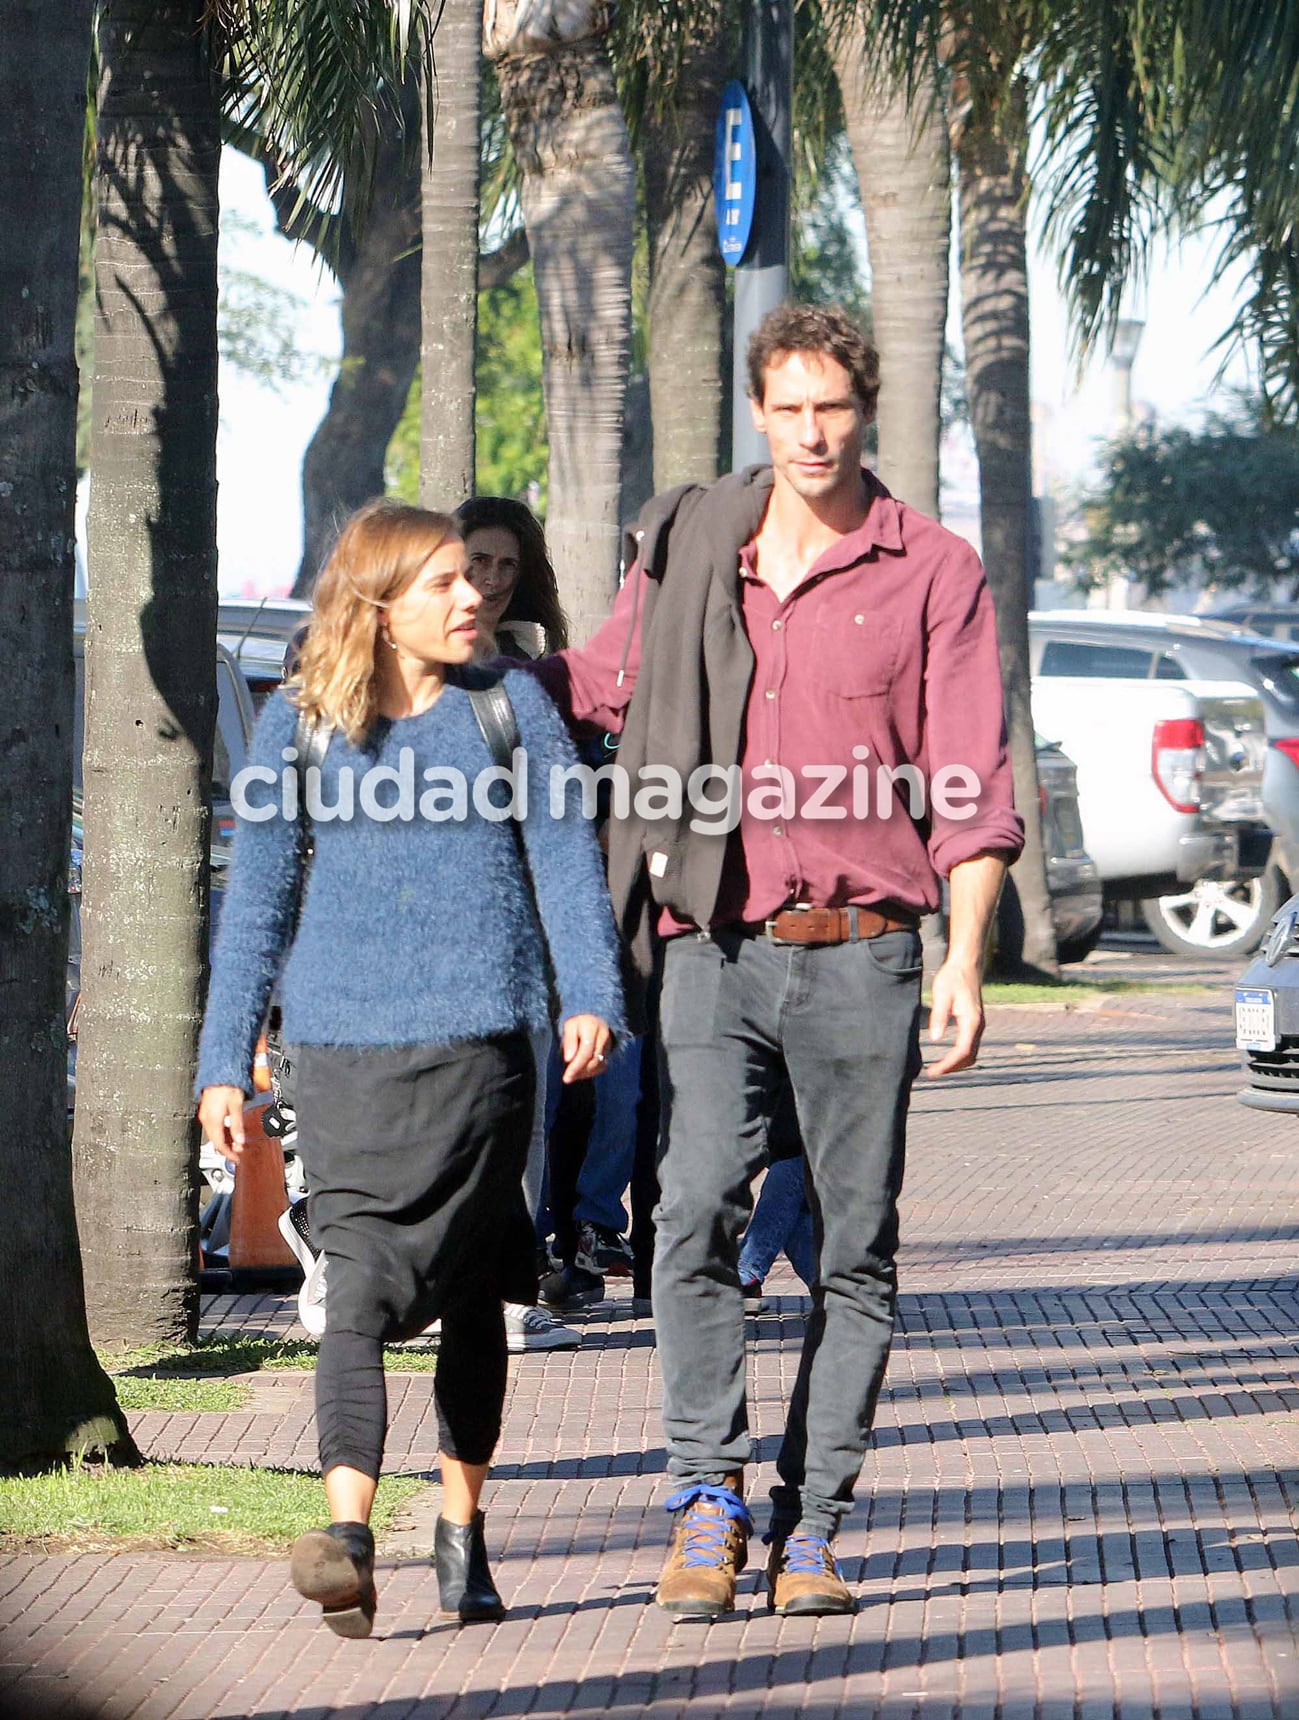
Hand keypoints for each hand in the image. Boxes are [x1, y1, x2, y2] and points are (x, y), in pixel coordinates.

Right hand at [197, 1086, 247, 1161]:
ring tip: (236, 1144)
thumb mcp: (236, 1106)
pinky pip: (213, 1126)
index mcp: (213, 1120)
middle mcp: (206, 1119)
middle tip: (238, 1153)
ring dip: (225, 1141)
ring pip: (214, 1134)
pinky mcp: (207, 1110)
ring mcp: (205, 1114)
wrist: (220, 1071)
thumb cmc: (228, 1084)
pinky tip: (229, 1131)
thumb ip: (237, 1125)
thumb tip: (240, 1142)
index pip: (220, 1144)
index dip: (228, 1154)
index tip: (236, 1159)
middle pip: (216, 1141)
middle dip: (227, 1149)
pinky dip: (222, 1132)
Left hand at [560, 1014, 612, 1083]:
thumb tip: (568, 1059)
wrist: (593, 1020)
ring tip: (571, 1075)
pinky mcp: (609, 1053)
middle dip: (579, 1071)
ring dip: (584, 1073)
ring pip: (598, 1065)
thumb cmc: (578, 1024)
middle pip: (593, 1059)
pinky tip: (579, 1072)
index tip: (566, 1074)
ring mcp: (608, 1046)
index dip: (576, 1064)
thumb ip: (569, 1041)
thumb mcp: (569, 1026)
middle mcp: (604, 1036)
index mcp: (593, 1026)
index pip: (586, 1049)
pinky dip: (589, 1072)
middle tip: (566, 1078)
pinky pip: (600, 1067)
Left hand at [925, 958, 984, 1077]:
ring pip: (971, 1053)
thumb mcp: (941, 994)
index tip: (933, 1072)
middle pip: (969, 1057)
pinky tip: (947, 1056)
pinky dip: (960, 1055)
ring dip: (957, 1063)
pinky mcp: (975, 1022)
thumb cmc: (952, 977)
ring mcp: (978, 1024)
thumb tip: (936, 1039)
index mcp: (971, 1021)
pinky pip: (970, 1045)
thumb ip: (939, 1016)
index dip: (948, 1065)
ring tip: (938, 1067)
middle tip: (933, 1073)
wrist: (966, 964)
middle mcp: (978, 1025)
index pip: (962, 1052)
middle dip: (952, 1068)